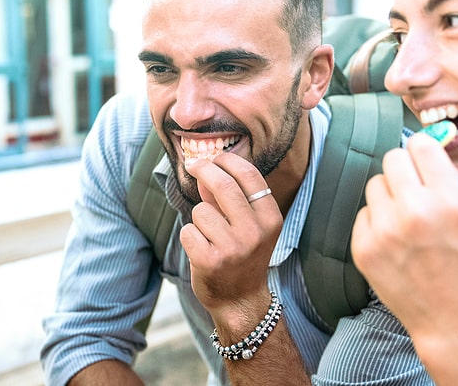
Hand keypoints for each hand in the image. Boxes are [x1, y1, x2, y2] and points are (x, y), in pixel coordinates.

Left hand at [178, 153, 281, 328]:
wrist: (240, 301)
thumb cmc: (242, 256)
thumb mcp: (247, 225)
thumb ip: (228, 196)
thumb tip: (206, 164)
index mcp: (270, 219)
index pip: (249, 175)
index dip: (226, 160)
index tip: (212, 158)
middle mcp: (255, 232)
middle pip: (222, 184)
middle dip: (203, 169)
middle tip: (193, 166)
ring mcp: (232, 247)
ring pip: (200, 210)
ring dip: (198, 218)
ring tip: (209, 236)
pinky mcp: (209, 260)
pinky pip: (187, 230)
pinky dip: (189, 236)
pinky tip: (201, 249)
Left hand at [351, 133, 457, 344]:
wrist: (452, 320)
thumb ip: (448, 181)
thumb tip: (424, 148)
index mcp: (449, 200)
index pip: (420, 145)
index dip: (421, 152)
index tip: (422, 161)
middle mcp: (414, 211)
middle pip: (392, 158)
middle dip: (403, 170)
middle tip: (412, 190)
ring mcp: (384, 230)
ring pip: (374, 184)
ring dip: (388, 196)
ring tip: (404, 219)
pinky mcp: (363, 247)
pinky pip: (363, 213)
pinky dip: (376, 222)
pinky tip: (393, 241)